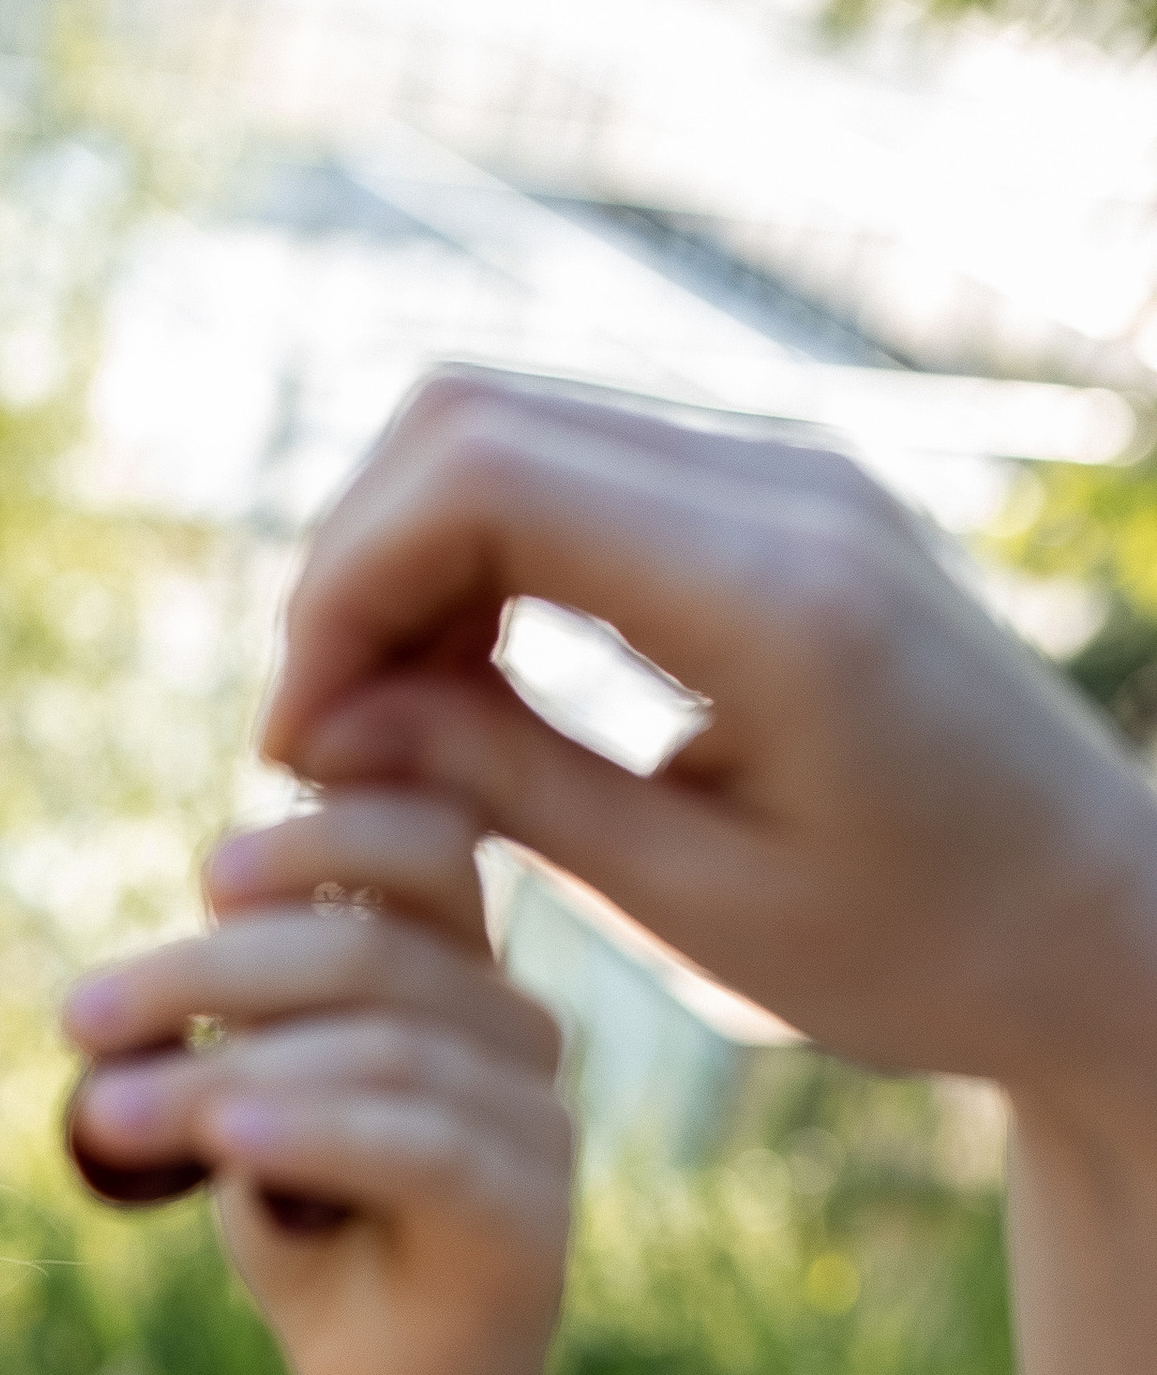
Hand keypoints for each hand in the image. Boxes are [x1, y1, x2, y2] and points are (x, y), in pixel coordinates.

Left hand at [61, 789, 570, 1374]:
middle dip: (205, 976)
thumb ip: (225, 1030)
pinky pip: (414, 1147)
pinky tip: (225, 1140)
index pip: (424, 842)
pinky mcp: (528, 1214)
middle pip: (369, 949)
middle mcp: (515, 1027)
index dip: (325, 832)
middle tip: (79, 1018)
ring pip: (378, 1050)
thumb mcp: (247, 1108)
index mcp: (457, 970)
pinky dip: (309, 1130)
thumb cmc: (314, 1238)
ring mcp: (537, 1118)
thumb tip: (125, 992)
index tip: (206, 878)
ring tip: (107, 1114)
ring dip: (220, 1073)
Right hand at [260, 374, 1156, 1123]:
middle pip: (471, 419)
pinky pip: (577, 474)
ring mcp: (786, 476)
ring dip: (406, 564)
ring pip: (509, 429)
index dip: (343, 591)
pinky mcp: (776, 502)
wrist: (1099, 923)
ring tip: (381, 729)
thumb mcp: (694, 904)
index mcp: (771, 592)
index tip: (298, 745)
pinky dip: (481, 563)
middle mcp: (784, 488)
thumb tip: (323, 726)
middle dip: (351, 568)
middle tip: (315, 738)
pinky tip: (464, 693)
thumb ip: (508, 787)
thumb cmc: (919, 954)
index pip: (481, 480)